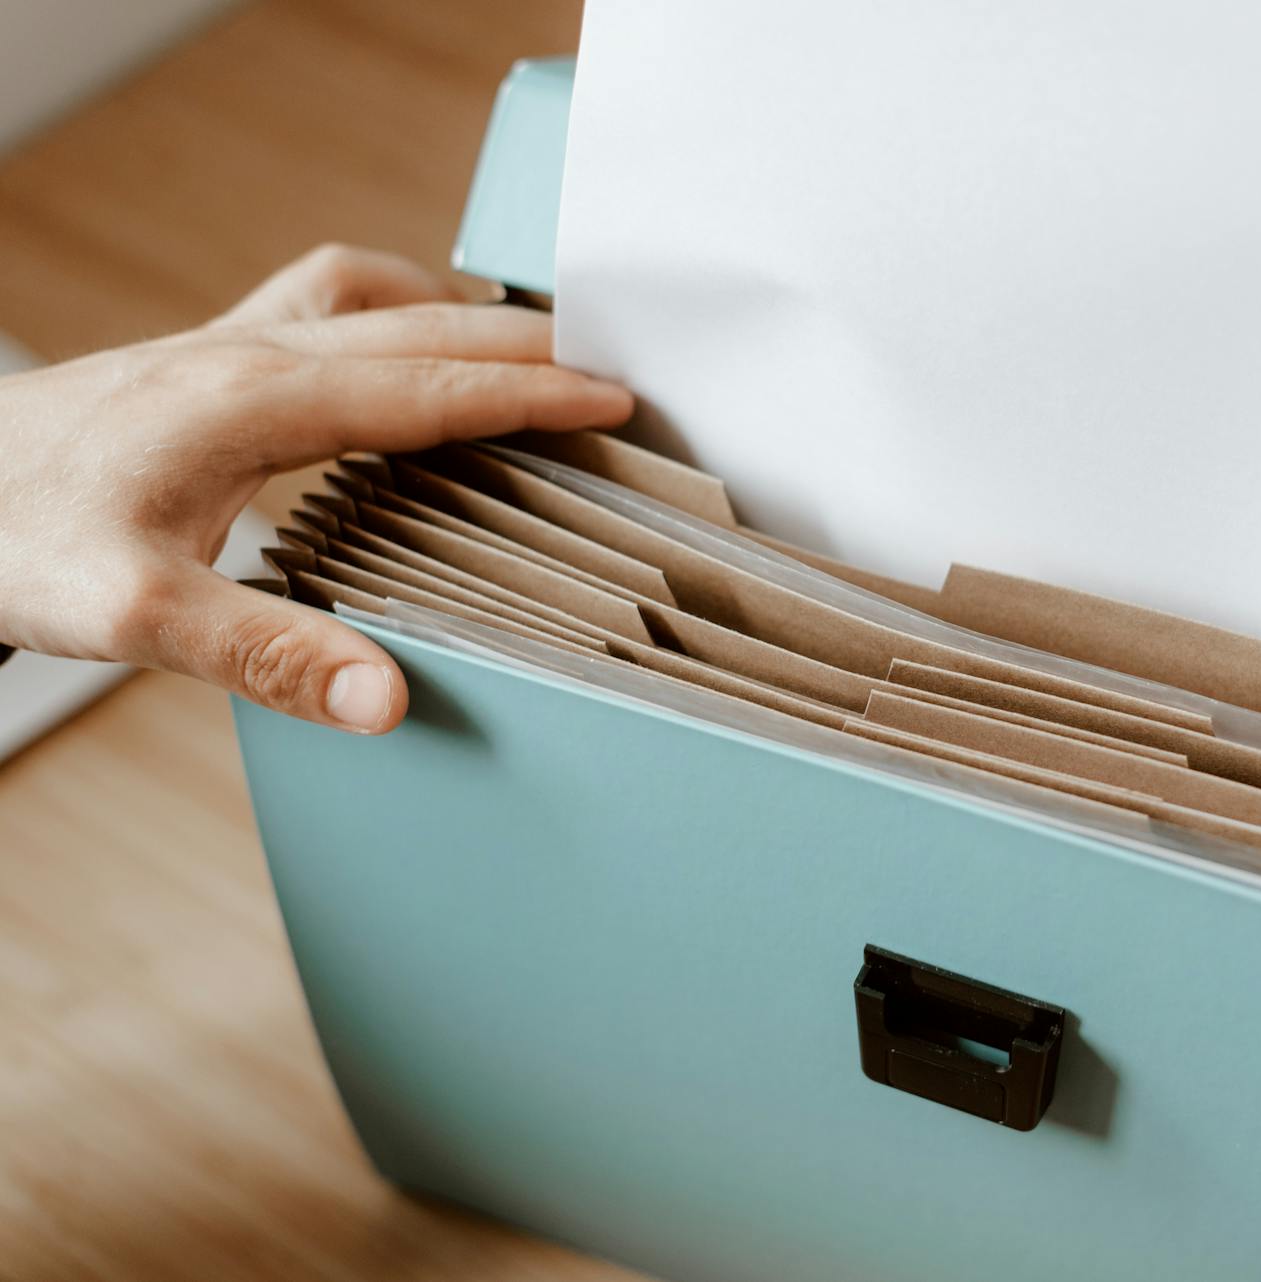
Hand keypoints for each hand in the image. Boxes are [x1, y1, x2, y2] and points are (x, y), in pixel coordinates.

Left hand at [0, 245, 633, 732]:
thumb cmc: (12, 542)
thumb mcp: (133, 616)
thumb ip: (267, 655)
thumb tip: (386, 701)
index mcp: (253, 403)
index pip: (431, 384)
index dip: (532, 393)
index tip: (615, 398)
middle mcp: (246, 352)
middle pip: (422, 323)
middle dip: (527, 346)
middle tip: (610, 376)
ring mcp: (221, 343)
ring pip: (375, 297)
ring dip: (461, 317)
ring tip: (529, 356)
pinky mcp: (201, 358)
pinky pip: (324, 305)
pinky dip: (394, 315)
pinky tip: (402, 358)